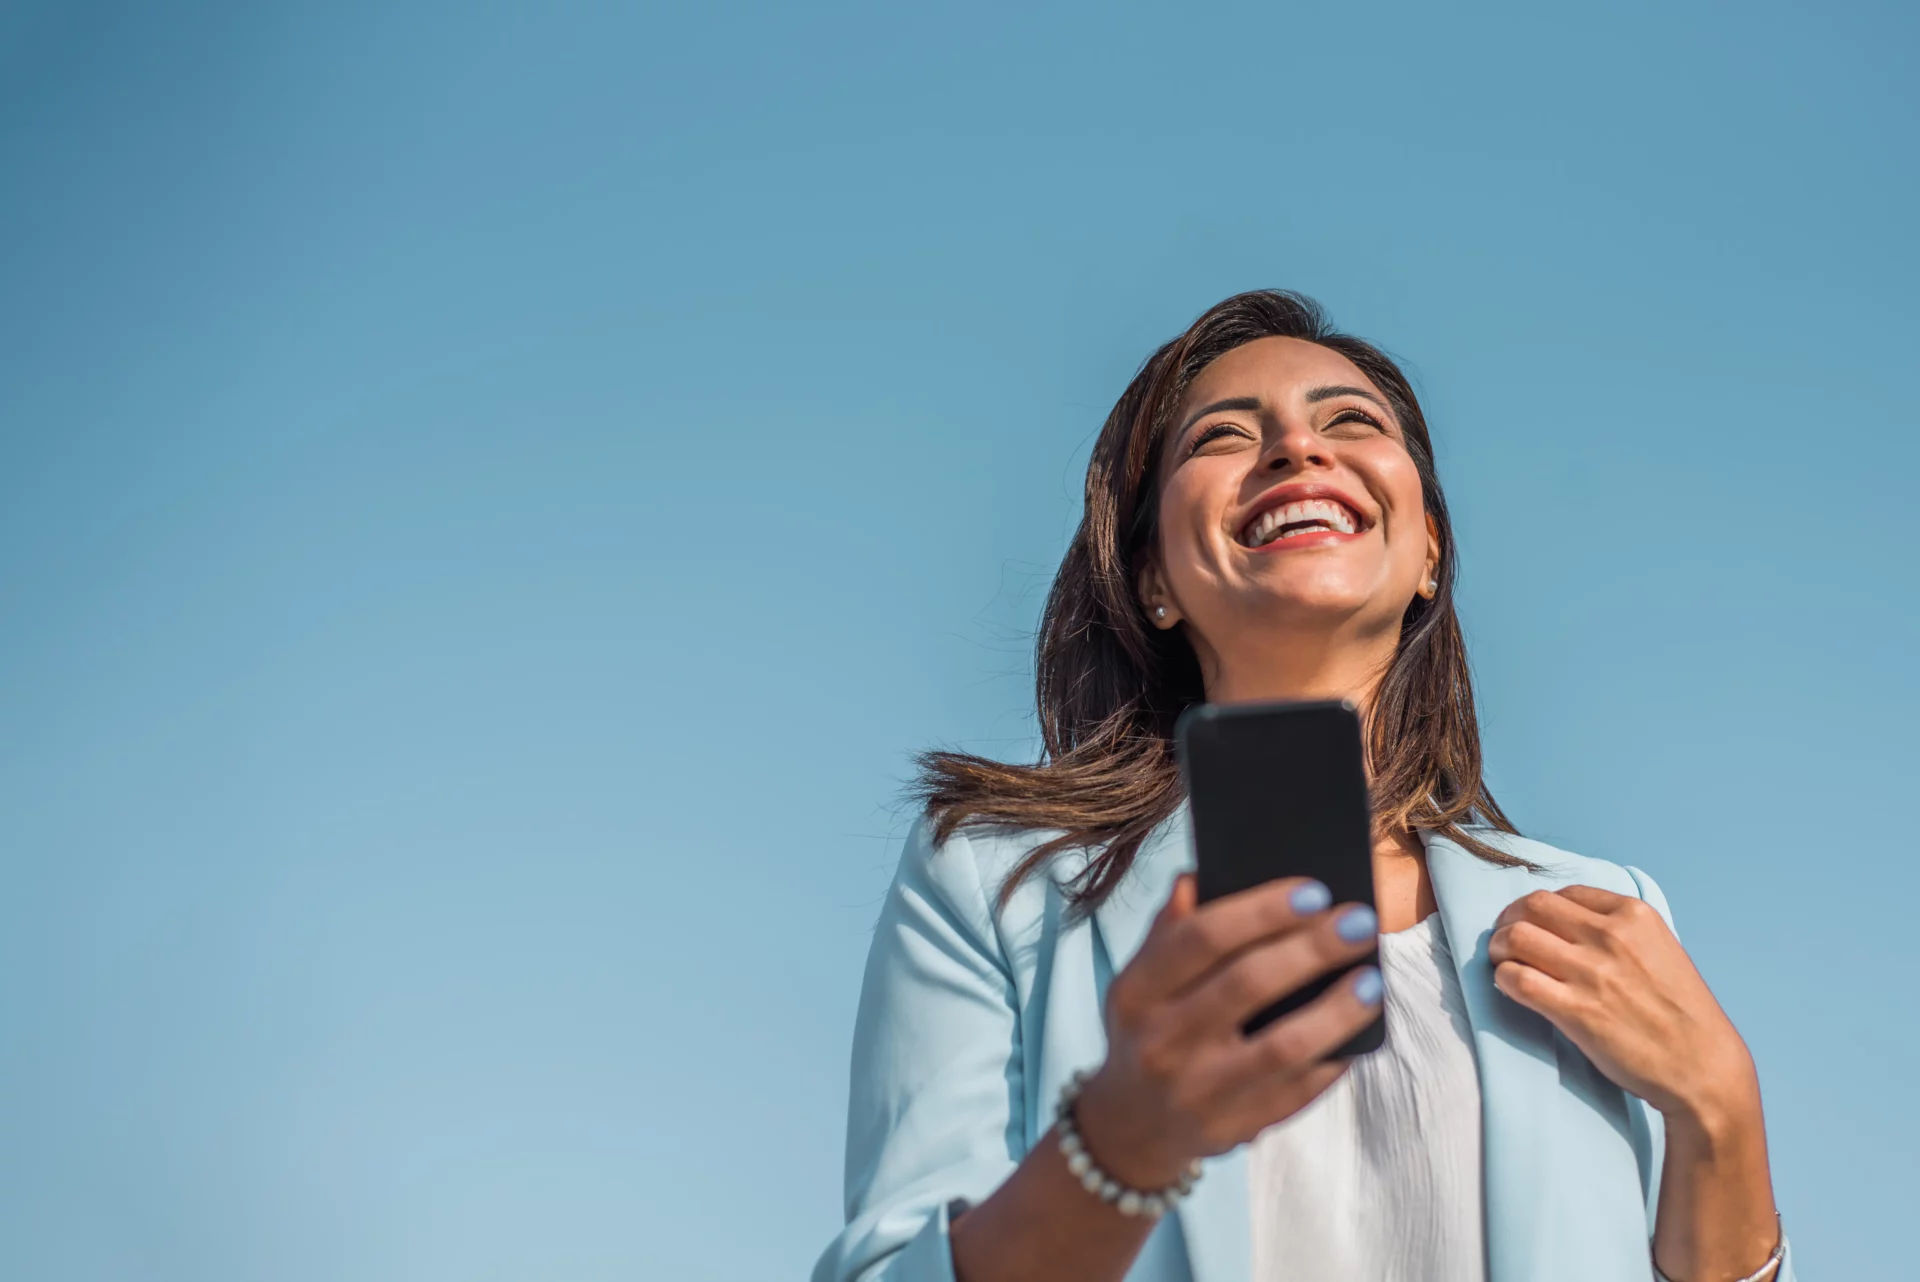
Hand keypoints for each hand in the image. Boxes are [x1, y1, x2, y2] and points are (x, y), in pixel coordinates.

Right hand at [1073, 873, 1382, 1188]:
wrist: (1132, 1124)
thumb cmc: (1148, 1029)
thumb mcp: (1140, 979)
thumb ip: (1169, 930)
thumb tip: (1197, 878)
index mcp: (1137, 992)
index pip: (1202, 937)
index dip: (1262, 910)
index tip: (1315, 891)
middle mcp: (1162, 1042)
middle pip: (1248, 984)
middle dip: (1313, 948)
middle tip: (1360, 922)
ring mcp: (1198, 1092)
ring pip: (1283, 1046)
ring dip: (1337, 1010)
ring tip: (1372, 980)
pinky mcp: (1233, 1129)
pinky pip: (1296, 1092)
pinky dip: (1333, 1059)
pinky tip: (1358, 1034)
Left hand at [1487, 886, 1758, 1123]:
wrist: (1703, 1067)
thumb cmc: (1682, 1013)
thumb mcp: (1662, 950)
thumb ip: (1620, 931)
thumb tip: (1567, 924)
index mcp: (1634, 915)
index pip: (1565, 893)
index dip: (1539, 908)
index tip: (1532, 924)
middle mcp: (1611, 936)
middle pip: (1531, 906)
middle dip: (1509, 920)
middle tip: (1505, 940)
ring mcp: (1592, 972)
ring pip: (1516, 937)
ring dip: (1499, 948)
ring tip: (1504, 963)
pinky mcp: (1575, 1010)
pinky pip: (1517, 979)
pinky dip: (1504, 979)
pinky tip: (1511, 988)